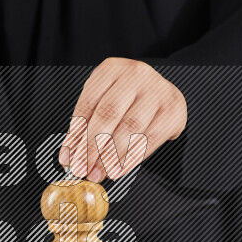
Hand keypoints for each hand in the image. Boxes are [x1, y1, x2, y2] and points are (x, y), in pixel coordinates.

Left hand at [59, 57, 186, 181]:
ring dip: (111, 155)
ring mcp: (157, 90)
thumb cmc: (129, 100)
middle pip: (109, 113)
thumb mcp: (104, 103)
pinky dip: (131, 158)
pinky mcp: (173, 109)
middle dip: (92, 147)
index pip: (88, 103)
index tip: (68, 158)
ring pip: (130, 126)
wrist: (164, 95)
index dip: (76, 134)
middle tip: (82, 169)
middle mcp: (135, 74)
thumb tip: (70, 158)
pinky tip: (119, 169)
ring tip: (99, 172)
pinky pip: (150, 137)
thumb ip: (87, 127)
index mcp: (111, 69)